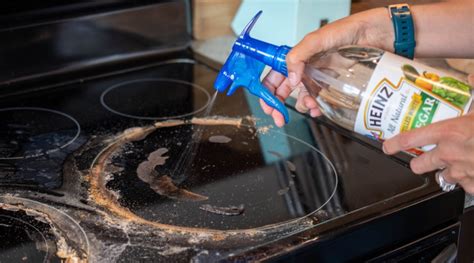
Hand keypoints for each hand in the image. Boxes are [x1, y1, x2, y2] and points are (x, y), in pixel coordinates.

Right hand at [260, 7, 393, 126]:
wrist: (378, 34)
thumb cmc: (350, 30)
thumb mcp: (318, 39)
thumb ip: (299, 56)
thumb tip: (292, 79)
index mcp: (298, 57)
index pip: (275, 75)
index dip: (268, 91)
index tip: (268, 104)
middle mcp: (307, 69)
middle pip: (285, 90)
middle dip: (278, 105)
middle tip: (279, 118)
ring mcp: (320, 78)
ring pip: (303, 98)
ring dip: (303, 106)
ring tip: (310, 106)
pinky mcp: (334, 86)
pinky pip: (321, 101)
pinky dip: (317, 108)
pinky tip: (319, 109)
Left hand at [383, 74, 473, 193]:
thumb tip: (471, 75)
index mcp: (450, 132)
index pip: (411, 139)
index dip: (395, 144)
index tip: (387, 146)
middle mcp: (451, 154)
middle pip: (419, 165)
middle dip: (420, 162)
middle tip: (425, 158)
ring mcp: (463, 173)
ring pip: (442, 177)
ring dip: (447, 171)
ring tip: (458, 162)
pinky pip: (464, 186)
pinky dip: (468, 181)